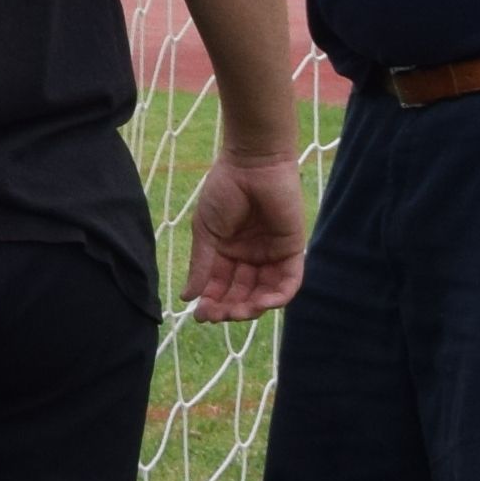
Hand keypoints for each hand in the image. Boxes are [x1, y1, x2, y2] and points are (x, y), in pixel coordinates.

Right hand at [182, 143, 309, 318]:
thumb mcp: (205, 231)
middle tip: (217, 315)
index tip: (200, 315)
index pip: (220, 285)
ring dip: (251, 307)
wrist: (252, 164)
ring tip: (237, 312)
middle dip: (229, 308)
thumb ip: (200, 265)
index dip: (211, 302)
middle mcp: (249, 257)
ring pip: (263, 293)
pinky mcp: (293, 251)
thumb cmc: (224, 191)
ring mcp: (271, 255)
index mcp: (226, 252)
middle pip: (241, 293)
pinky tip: (261, 303)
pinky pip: (288, 282)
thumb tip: (186, 298)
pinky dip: (277, 297)